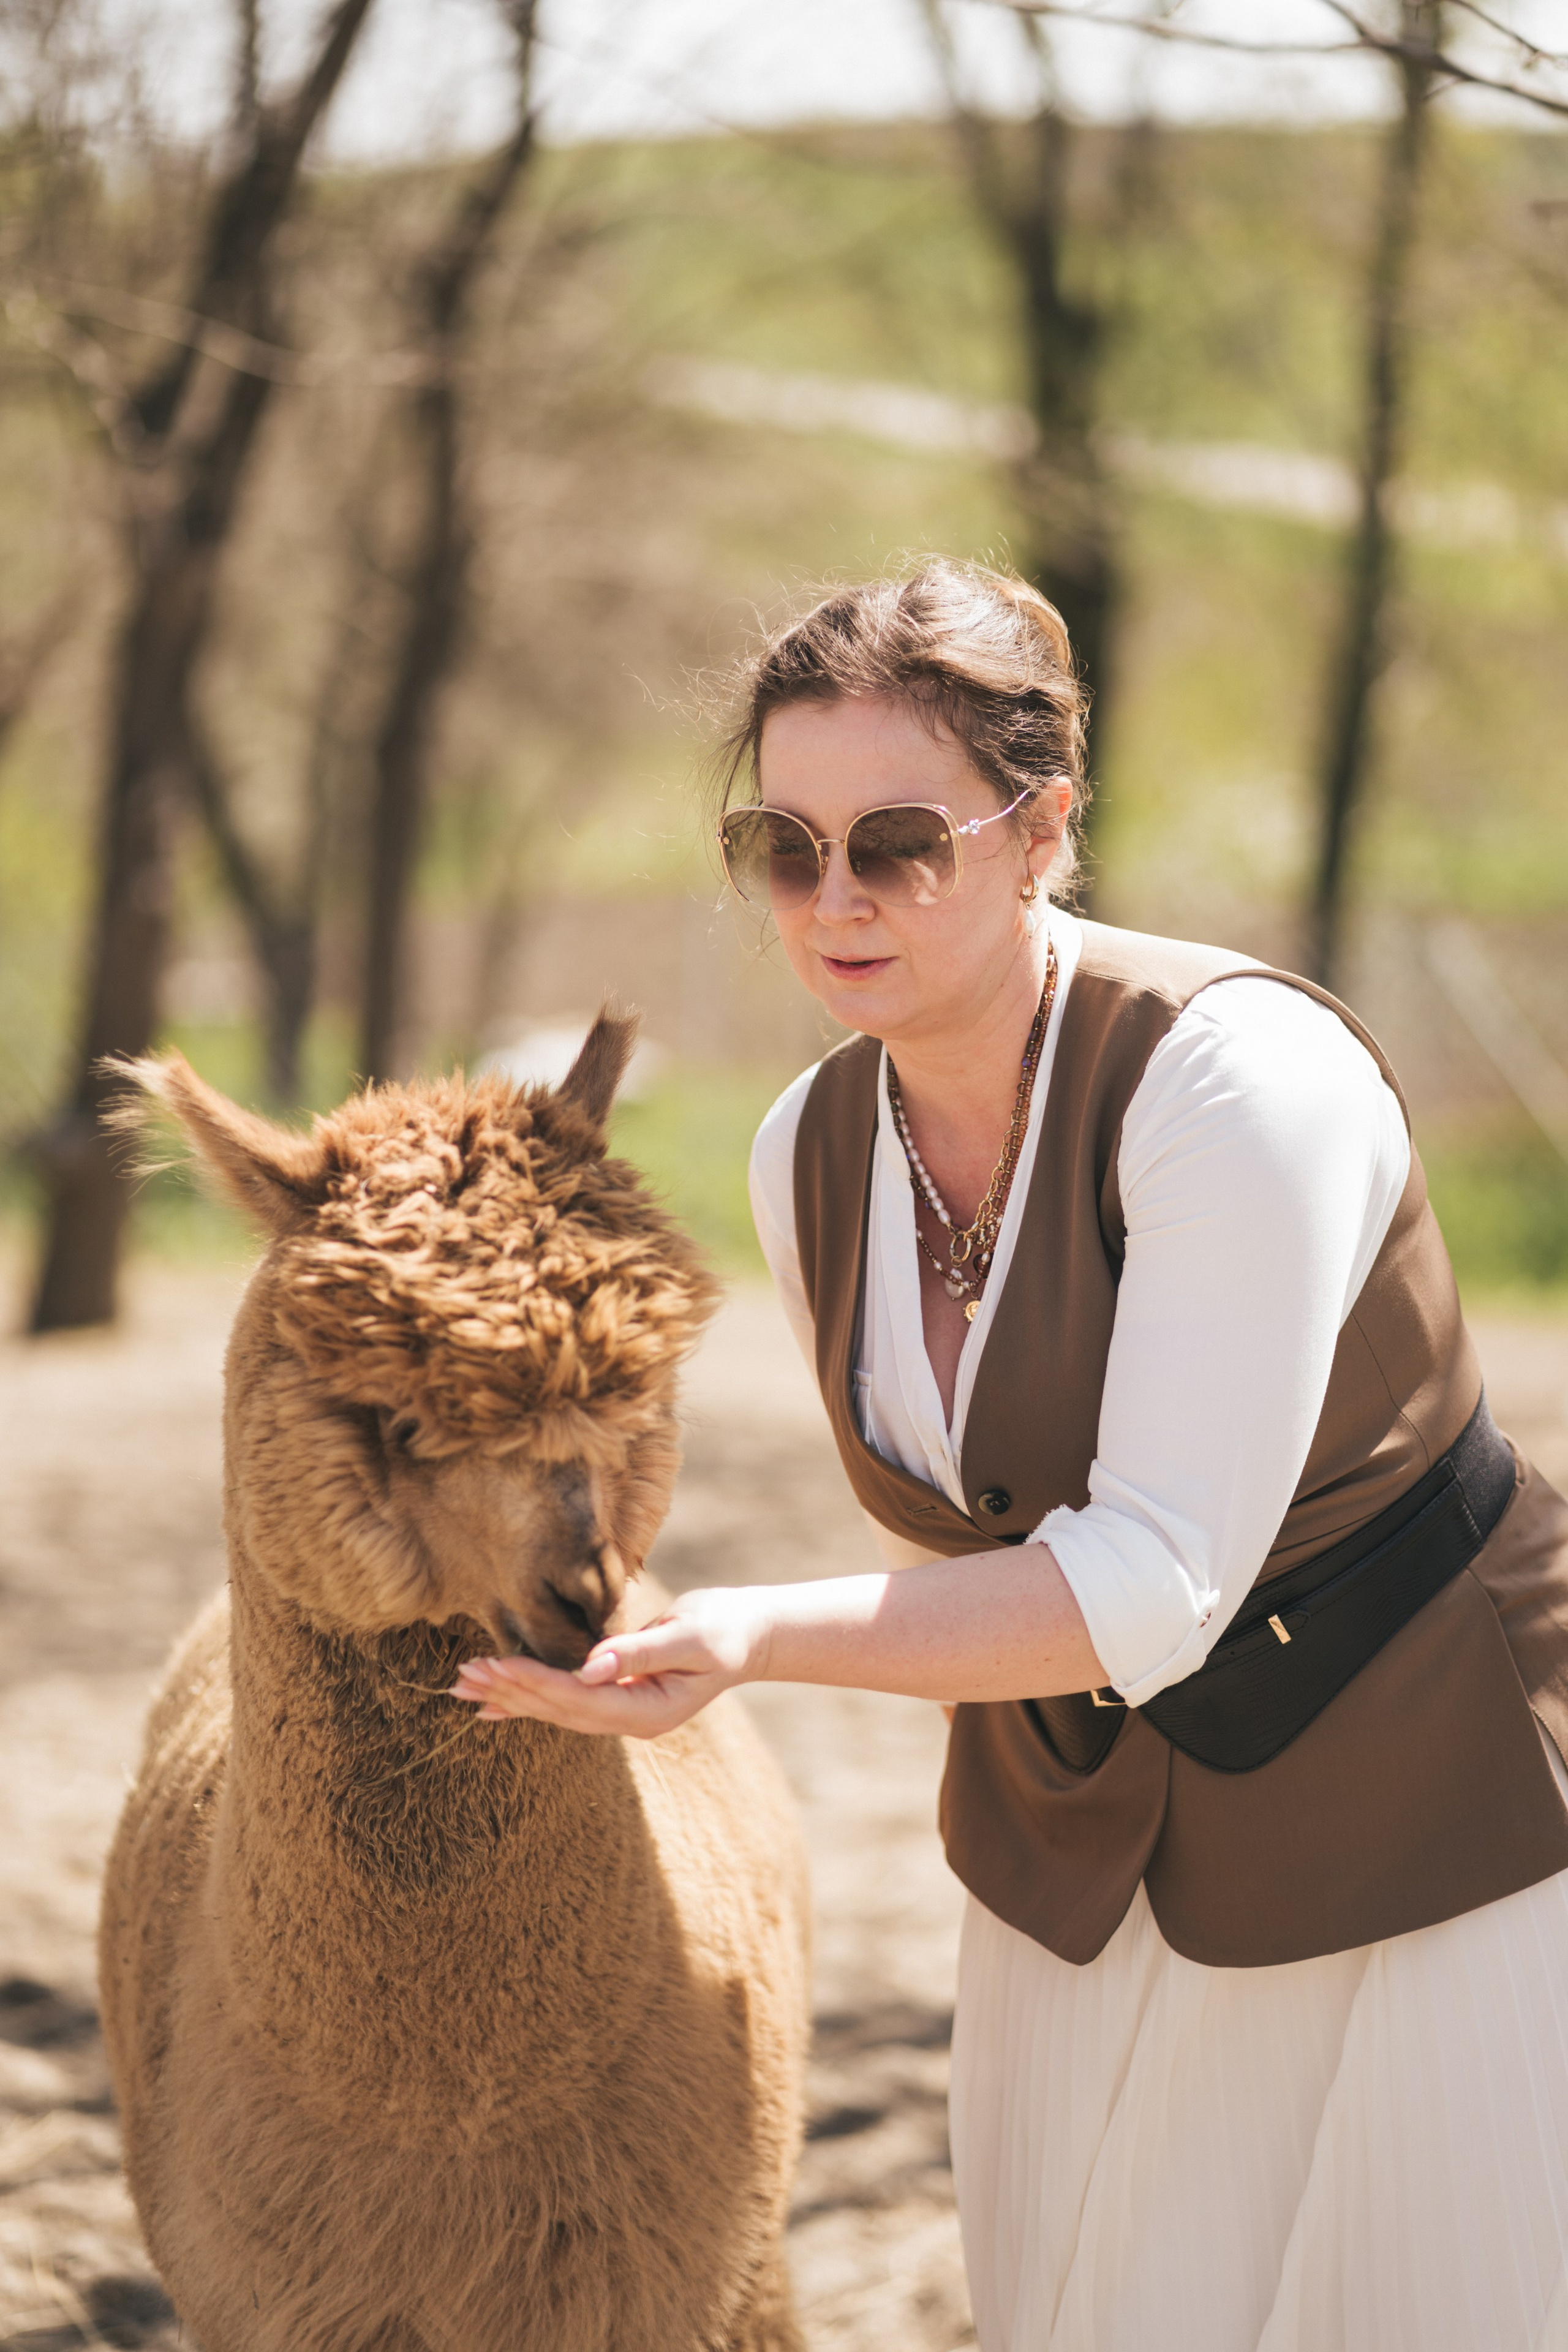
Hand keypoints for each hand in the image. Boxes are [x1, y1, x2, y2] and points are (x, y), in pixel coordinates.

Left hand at [447, 1586, 773, 1739]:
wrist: (748, 1634)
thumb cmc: (724, 1629)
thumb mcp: (691, 1636)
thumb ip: (641, 1652)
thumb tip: (592, 1667)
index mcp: (648, 1711)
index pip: (579, 1700)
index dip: (536, 1682)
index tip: (497, 1663)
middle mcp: (629, 1721)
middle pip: (559, 1712)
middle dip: (511, 1692)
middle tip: (464, 1675)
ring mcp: (623, 1713)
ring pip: (556, 1710)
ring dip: (511, 1696)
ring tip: (464, 1685)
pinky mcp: (616, 1696)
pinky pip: (565, 1702)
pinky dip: (529, 1701)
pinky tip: (494, 1705)